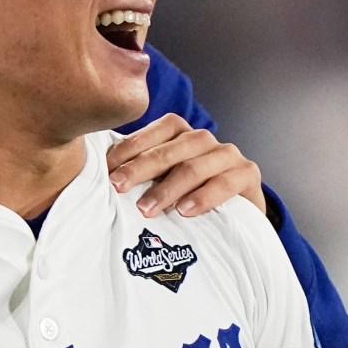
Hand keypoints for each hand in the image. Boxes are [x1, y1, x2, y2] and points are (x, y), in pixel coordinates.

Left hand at [106, 116, 267, 220]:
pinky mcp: (248, 174)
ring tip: (147, 209)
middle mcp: (205, 140)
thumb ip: (141, 175)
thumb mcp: (164, 183)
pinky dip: (203, 197)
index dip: (131, 148)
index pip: (157, 130)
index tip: (107, 171)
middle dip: (141, 169)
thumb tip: (99, 177)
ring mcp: (228, 155)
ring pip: (195, 165)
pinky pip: (224, 183)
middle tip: (118, 188)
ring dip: (168, 187)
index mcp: (182, 134)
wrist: (239, 216)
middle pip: (171, 148)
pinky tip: (185, 211)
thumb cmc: (191, 198)